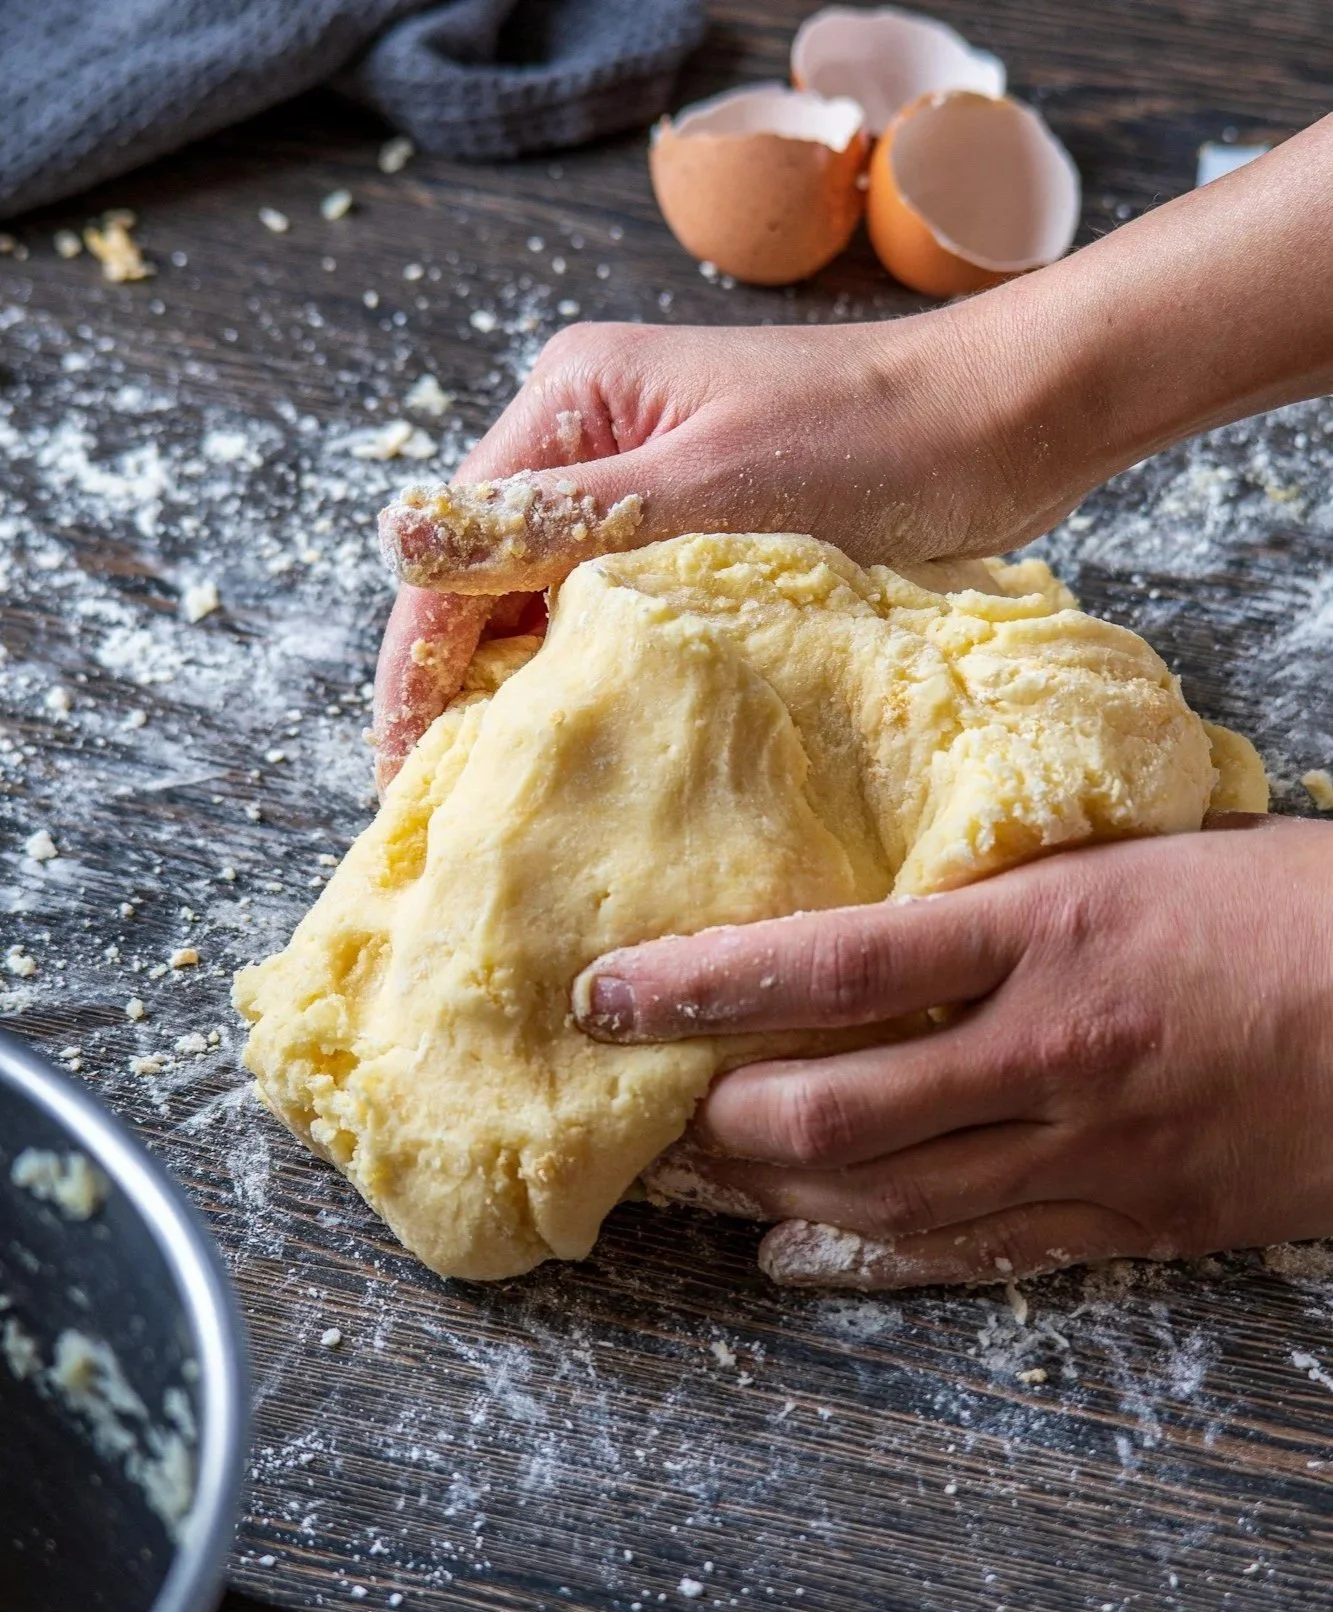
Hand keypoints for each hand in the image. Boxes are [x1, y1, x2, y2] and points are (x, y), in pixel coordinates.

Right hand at [375, 115, 1332, 785]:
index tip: (405, 775)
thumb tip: (398, 538)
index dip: (419, 666)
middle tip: (456, 807)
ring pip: (553, 602)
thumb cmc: (869, 442)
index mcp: (571, 403)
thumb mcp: (702, 487)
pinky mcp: (703, 526)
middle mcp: (592, 436)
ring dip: (535, 688)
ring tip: (517, 795)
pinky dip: (607, 672)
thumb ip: (556, 522)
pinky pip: (622, 611)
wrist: (1008, 421)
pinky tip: (603, 741)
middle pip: (492, 579)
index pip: (456, 552)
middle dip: (466, 687)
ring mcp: (648, 483)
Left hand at [573, 816, 1332, 1289]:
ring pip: (886, 1197)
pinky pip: (974, 1253)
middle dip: (718, 1118)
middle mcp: (1052, 1048)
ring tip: (700, 1172)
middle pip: (835, 1109)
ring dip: (772, 1190)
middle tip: (653, 1101)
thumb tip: (877, 903)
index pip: (831, 964)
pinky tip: (798, 1251)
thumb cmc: (1284, 902)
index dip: (700, 983)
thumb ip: (1000, 890)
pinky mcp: (1130, 1216)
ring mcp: (1092, 1147)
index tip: (608, 992)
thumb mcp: (1130, 857)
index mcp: (1048, 928)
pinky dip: (871, 1258)